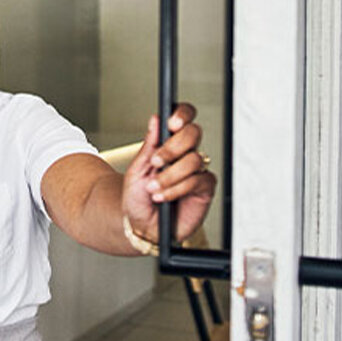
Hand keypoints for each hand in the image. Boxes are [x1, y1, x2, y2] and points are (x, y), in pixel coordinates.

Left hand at [122, 103, 216, 243]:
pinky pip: (198, 181)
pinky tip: (163, 196)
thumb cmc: (138, 198)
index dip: (182, 115)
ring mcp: (196, 171)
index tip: (171, 123)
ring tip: (153, 187)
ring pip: (194, 159)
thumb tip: (155, 120)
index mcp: (169, 144)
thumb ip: (149, 145)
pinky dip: (177, 189)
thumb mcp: (137, 170)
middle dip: (174, 146)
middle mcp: (185, 155)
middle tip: (157, 161)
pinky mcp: (204, 189)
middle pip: (194, 133)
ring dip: (170, 175)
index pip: (183, 119)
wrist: (140, 225)